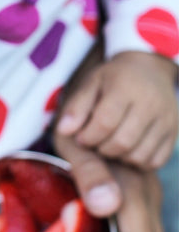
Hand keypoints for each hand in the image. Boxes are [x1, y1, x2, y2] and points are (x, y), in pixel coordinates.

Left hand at [56, 51, 177, 169]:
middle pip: (122, 142)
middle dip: (101, 148)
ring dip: (118, 157)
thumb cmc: (113, 80)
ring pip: (139, 155)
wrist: (149, 70)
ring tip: (108, 144)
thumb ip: (76, 107)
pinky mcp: (174, 133)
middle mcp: (151, 103)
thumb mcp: (91, 84)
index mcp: (126, 88)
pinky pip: (155, 161)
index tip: (81, 137)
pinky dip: (137, 161)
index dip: (88, 136)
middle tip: (94, 142)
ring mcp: (166, 119)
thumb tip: (63, 131)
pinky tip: (126, 149)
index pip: (105, 122)